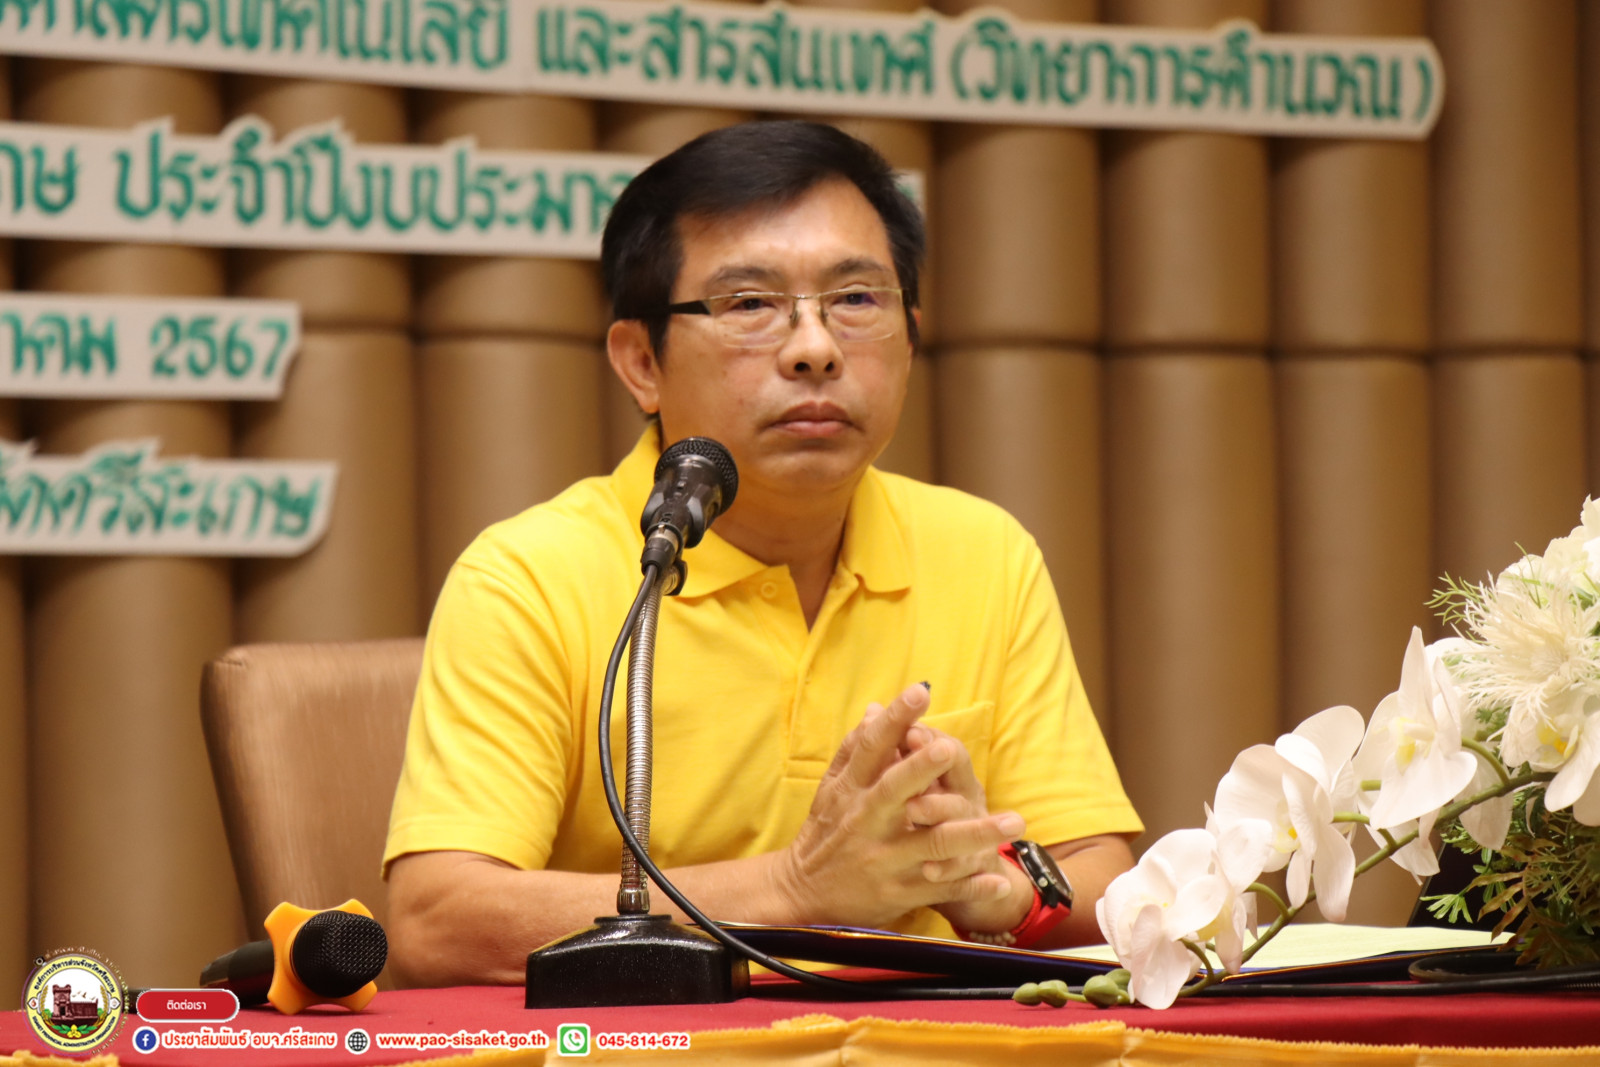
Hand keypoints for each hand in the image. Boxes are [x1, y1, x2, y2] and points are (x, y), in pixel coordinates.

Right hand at [773, 683, 1023, 929]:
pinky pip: (942, 888)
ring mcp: (885, 858)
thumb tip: (876, 708)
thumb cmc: (825, 832)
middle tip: (947, 749)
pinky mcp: (900, 892)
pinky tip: (1000, 881)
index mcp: (853, 790)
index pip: (873, 747)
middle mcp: (868, 821)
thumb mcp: (832, 789)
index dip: (895, 719)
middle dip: (921, 769)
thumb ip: (856, 749)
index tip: (919, 692)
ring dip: (976, 833)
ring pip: (934, 842)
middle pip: (896, 790)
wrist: (804, 895)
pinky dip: (972, 886)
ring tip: (1014, 821)